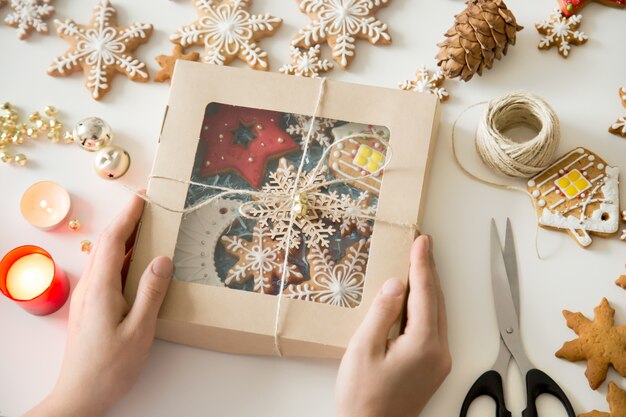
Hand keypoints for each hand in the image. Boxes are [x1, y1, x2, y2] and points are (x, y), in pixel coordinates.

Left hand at [25, 195, 172, 416]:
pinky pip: (107, 271)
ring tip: (148, 227)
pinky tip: (138, 261)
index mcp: (101, 287)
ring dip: (125, 238)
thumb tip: (162, 259)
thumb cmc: (110, 367)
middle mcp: (90, 286)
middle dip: (127, 221)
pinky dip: (123, 256)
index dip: (128, 216)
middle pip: (107, 243)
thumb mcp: (139, 330)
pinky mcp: (91, 306)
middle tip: (149, 206)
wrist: (80, 395)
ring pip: (106, 257)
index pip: (114, 240)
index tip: (143, 198)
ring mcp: (88, 296)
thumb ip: (151, 292)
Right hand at [336, 235, 450, 416]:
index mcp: (423, 344)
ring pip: (438, 313)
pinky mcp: (433, 367)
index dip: (422, 264)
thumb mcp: (364, 349)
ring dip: (429, 287)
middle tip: (423, 244)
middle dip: (429, 270)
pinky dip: (427, 306)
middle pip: (436, 300)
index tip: (422, 241)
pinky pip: (434, 327)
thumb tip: (395, 284)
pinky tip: (416, 297)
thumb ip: (381, 313)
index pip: (425, 293)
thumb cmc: (363, 396)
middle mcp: (438, 352)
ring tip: (421, 262)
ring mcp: (439, 361)